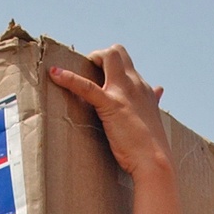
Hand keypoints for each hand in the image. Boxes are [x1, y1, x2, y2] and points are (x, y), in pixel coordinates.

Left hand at [50, 45, 171, 180]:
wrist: (154, 162)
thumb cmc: (151, 146)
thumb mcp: (152, 117)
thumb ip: (152, 102)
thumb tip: (159, 90)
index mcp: (144, 89)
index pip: (126, 65)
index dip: (111, 67)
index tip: (100, 79)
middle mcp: (136, 84)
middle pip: (117, 52)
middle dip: (100, 56)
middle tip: (88, 72)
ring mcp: (124, 92)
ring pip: (109, 56)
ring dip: (91, 59)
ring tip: (74, 72)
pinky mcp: (111, 104)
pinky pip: (87, 86)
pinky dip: (69, 78)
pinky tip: (54, 74)